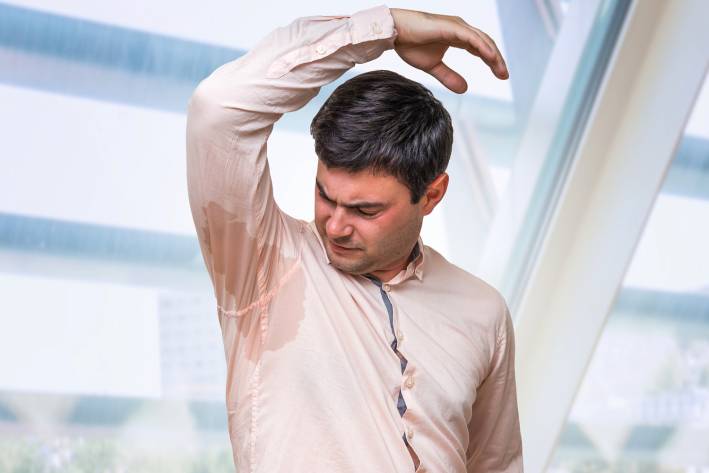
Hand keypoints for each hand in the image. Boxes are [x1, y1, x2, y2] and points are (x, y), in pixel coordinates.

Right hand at [389, 8, 507, 93]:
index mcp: (457, 36)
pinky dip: (483, 48)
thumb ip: (449, 76)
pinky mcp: (452, 27)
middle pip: (485, 44)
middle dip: (496, 60)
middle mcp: (460, 28)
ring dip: (494, 55)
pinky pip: (472, 38)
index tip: (500, 75)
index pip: (480, 48)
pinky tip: (491, 58)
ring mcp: (457, 26)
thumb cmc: (410, 44)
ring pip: (482, 40)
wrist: (395, 33)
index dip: (491, 61)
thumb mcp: (433, 66)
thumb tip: (465, 89)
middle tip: (504, 75)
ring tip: (501, 70)